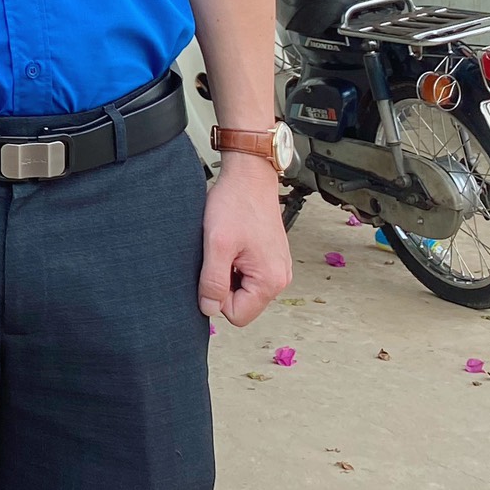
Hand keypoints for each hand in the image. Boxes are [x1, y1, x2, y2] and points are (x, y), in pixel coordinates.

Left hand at [199, 153, 291, 326]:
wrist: (249, 174)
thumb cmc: (235, 203)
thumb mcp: (217, 244)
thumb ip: (214, 281)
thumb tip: (209, 309)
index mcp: (270, 281)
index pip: (236, 315)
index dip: (216, 296)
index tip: (212, 268)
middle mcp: (279, 278)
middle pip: (241, 303)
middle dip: (223, 285)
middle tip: (218, 255)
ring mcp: (276, 267)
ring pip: (242, 288)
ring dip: (228, 273)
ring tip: (224, 247)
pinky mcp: (270, 257)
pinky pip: (247, 274)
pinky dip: (234, 263)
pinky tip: (231, 243)